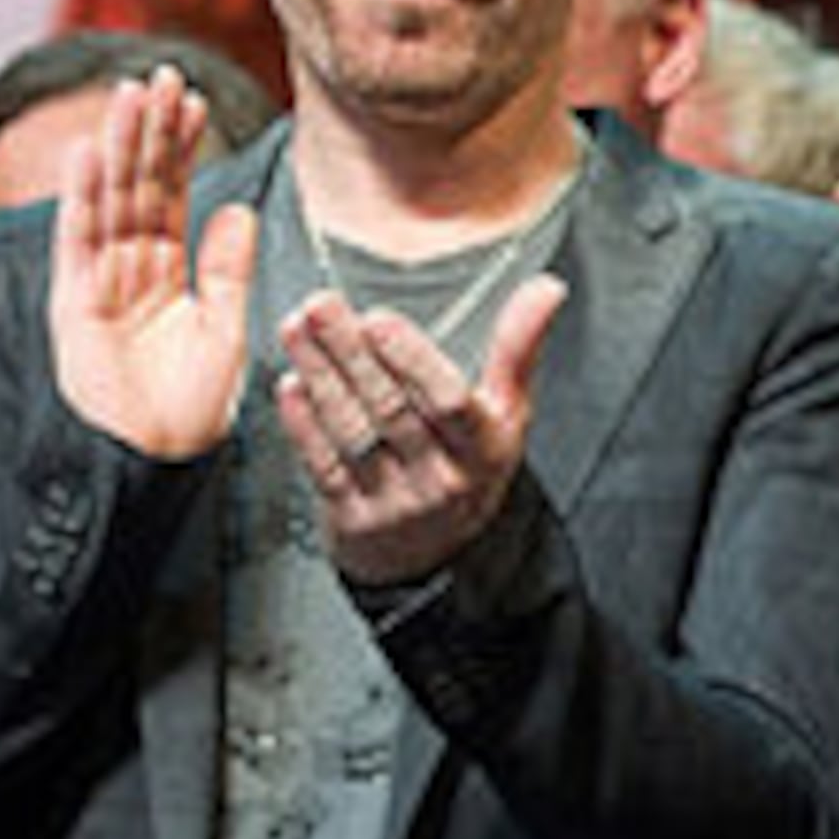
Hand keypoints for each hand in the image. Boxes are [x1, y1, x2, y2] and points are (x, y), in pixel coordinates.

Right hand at [49, 70, 251, 459]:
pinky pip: (78, 240)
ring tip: (129, 95)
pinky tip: (90, 152)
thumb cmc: (192, 407)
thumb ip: (228, 271)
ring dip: (118, 147)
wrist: (156, 459)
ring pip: (110, 201)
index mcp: (170, 272)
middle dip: (149, 132)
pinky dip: (83, 196)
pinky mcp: (74, 303)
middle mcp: (130, 268)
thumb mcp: (225, 330)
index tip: (192, 100)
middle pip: (140, 186)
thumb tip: (239, 209)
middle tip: (161, 74)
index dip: (181, 149)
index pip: (174, 195)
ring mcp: (99, 281)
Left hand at [273, 272, 566, 586]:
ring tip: (297, 328)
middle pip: (392, 410)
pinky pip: (324, 468)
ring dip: (320, 377)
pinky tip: (290, 385)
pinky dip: (303, 425)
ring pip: (353, 432)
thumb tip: (548, 288)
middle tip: (320, 304)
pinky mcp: (354, 518)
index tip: (379, 320)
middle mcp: (441, 480)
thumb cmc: (470, 462)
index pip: (449, 403)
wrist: (435, 551)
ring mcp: (395, 502)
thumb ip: (519, 347)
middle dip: (352, 352)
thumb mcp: (509, 412)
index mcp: (484, 448)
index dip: (413, 361)